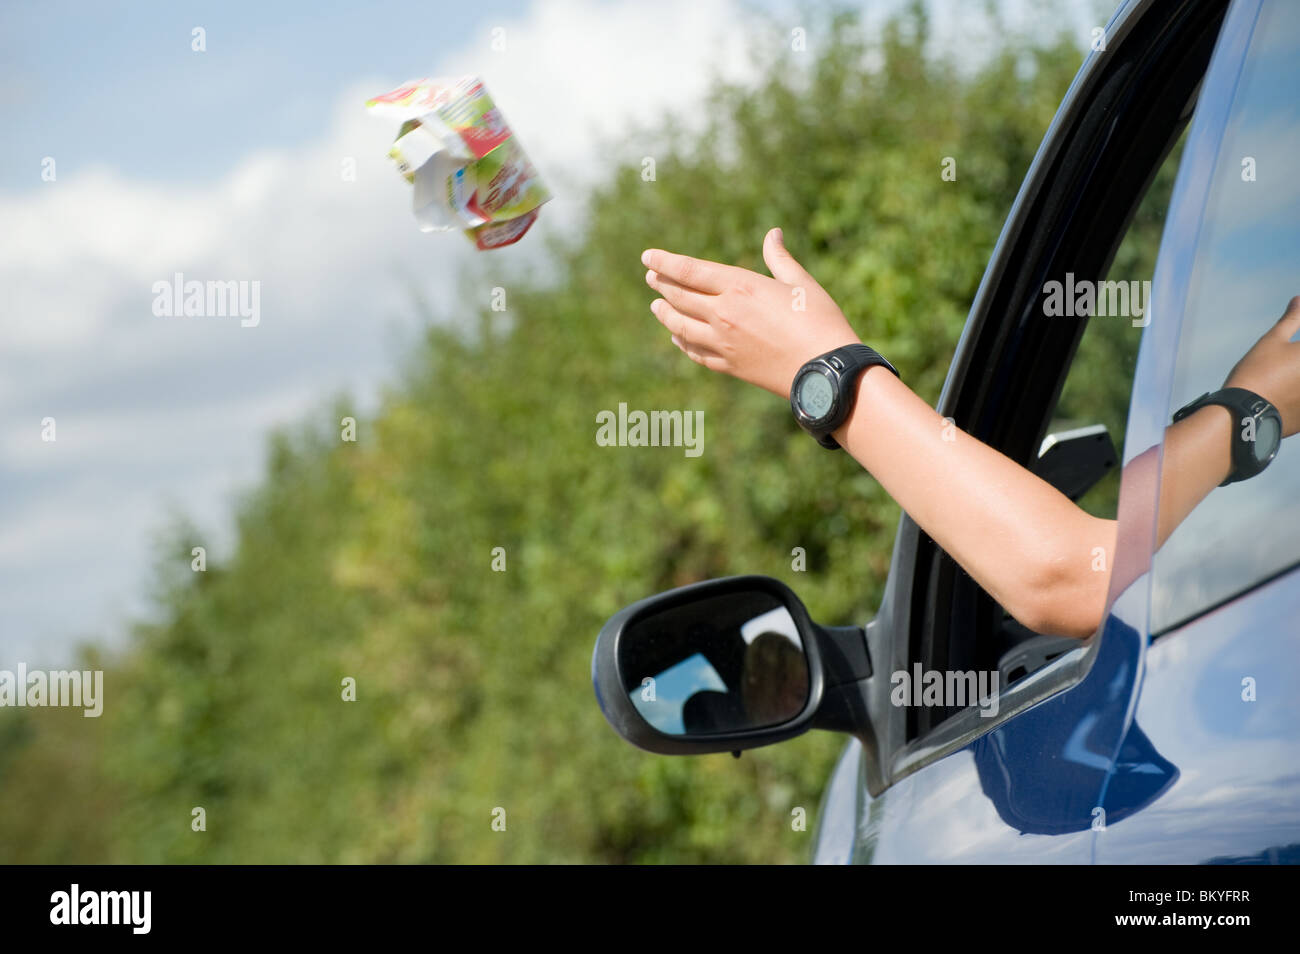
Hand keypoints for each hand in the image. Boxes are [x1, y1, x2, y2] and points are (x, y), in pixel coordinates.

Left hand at [642, 228, 861, 396]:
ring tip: (655, 306)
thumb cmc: (820, 321)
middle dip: (662, 284)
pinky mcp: (729, 366)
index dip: (665, 262)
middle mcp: (723, 314)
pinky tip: (677, 337)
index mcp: (740, 287)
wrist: (824, 370)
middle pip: (680, 297)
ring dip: (665, 314)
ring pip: (681, 326)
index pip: (689, 271)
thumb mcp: (801, 283)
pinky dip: (681, 342)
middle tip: (651, 277)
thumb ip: (779, 258)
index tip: (647, 256)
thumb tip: (773, 233)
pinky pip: (695, 352)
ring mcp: (723, 343)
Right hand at [1224, 296, 1299, 436]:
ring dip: (1295, 378)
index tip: (1288, 351)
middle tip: (1281, 366)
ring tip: (1281, 379)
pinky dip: (1295, 399)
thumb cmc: (1256, 372)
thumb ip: (1292, 320)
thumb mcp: (1272, 341)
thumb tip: (1298, 299)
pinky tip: (1284, 396)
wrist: (1243, 414)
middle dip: (1296, 364)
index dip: (1296, 349)